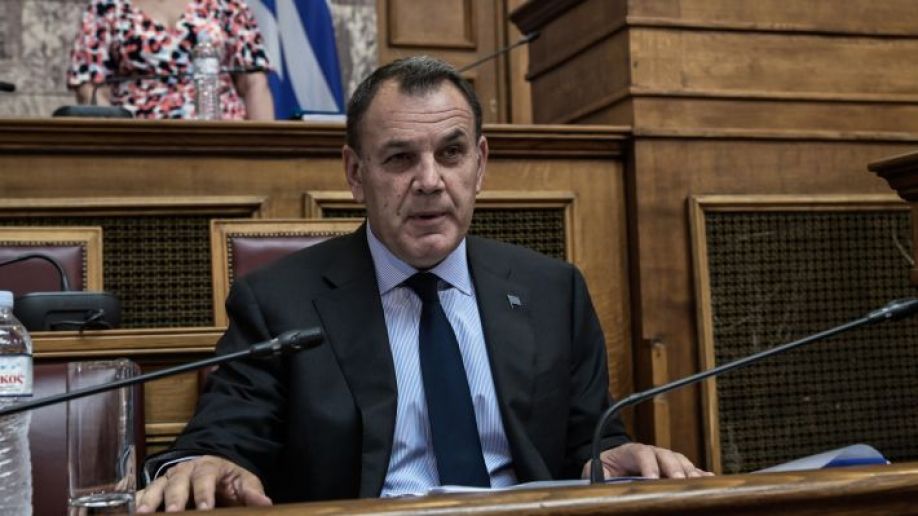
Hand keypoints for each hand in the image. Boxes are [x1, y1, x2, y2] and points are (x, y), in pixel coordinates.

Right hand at [136, 455, 271, 511]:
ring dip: (149, 501)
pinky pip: (144, 493)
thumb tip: (265, 503)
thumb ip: (252, 492)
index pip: (205, 478)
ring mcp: (168, 478)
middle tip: (172, 513)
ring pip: (157, 487)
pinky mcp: (156, 487)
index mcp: (208, 467)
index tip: (205, 509)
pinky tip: (133, 512)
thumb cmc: (227, 479)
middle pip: (178, 482)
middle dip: (174, 498)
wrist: (211, 468)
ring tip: (143, 514)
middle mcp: (185, 470)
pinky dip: (138, 501)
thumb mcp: (243, 482)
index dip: (204, 494)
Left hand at [581, 443, 712, 479]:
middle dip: (672, 468)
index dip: (648, 464)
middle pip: (665, 455)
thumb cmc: (606, 467)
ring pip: (680, 461)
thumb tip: (602, 480)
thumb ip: (599, 473)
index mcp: (630, 451)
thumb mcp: (596, 469)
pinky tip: (709, 479)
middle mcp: (651, 452)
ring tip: (695, 483)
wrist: (614, 462)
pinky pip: (689, 469)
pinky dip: (699, 474)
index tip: (651, 478)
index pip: (641, 452)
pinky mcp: (674, 468)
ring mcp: (664, 459)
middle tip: (678, 481)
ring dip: (689, 471)